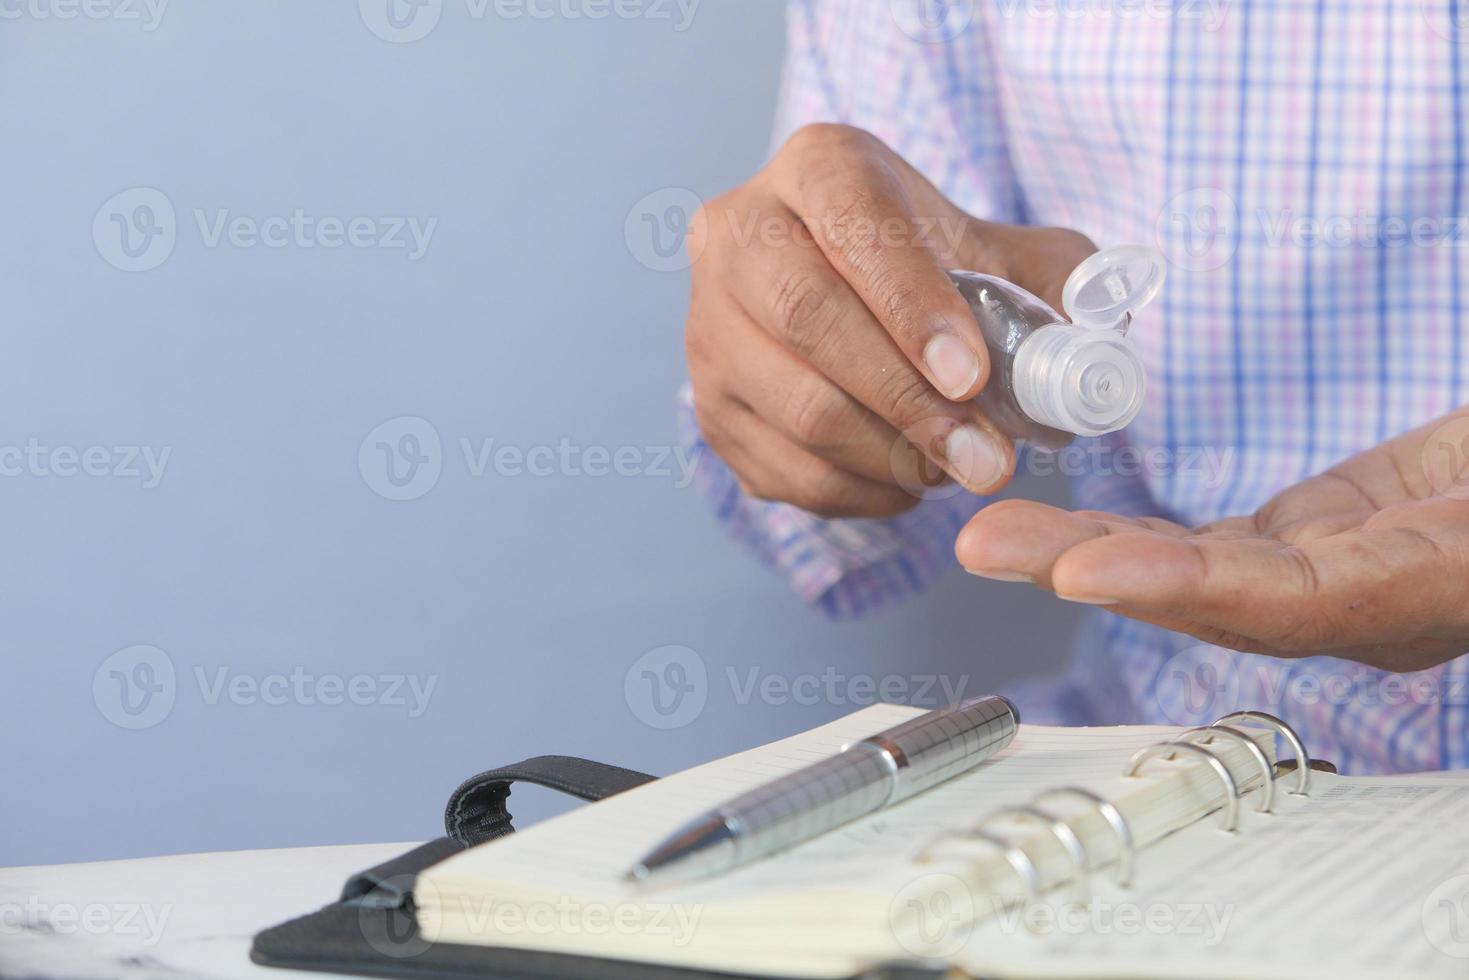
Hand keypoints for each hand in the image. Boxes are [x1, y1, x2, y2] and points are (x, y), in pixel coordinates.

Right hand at [685, 123, 1095, 517]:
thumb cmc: (923, 264)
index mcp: (816, 169)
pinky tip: (906, 481)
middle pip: (807, 321)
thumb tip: (1093, 343)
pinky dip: (858, 492)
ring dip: (891, 458)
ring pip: (795, 408)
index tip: (973, 377)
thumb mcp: (994, 245)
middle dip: (908, 402)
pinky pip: (783, 469)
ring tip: (956, 469)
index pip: (855, 227)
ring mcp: (708, 325)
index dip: (913, 305)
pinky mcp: (707, 405)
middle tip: (985, 458)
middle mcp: (738, 236)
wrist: (839, 288)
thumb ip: (1052, 280)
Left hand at [957, 409, 1468, 671]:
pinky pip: (1214, 547)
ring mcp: (1337, 574)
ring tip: (991, 536)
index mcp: (1427, 583)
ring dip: (1087, 556)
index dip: (1185, 585)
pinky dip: (1136, 536)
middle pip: (1213, 596)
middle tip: (986, 547)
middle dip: (1093, 574)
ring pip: (1196, 572)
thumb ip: (1438, 526)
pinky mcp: (1317, 538)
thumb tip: (1358, 540)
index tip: (1086, 570)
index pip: (1293, 599)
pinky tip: (1060, 530)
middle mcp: (1371, 601)